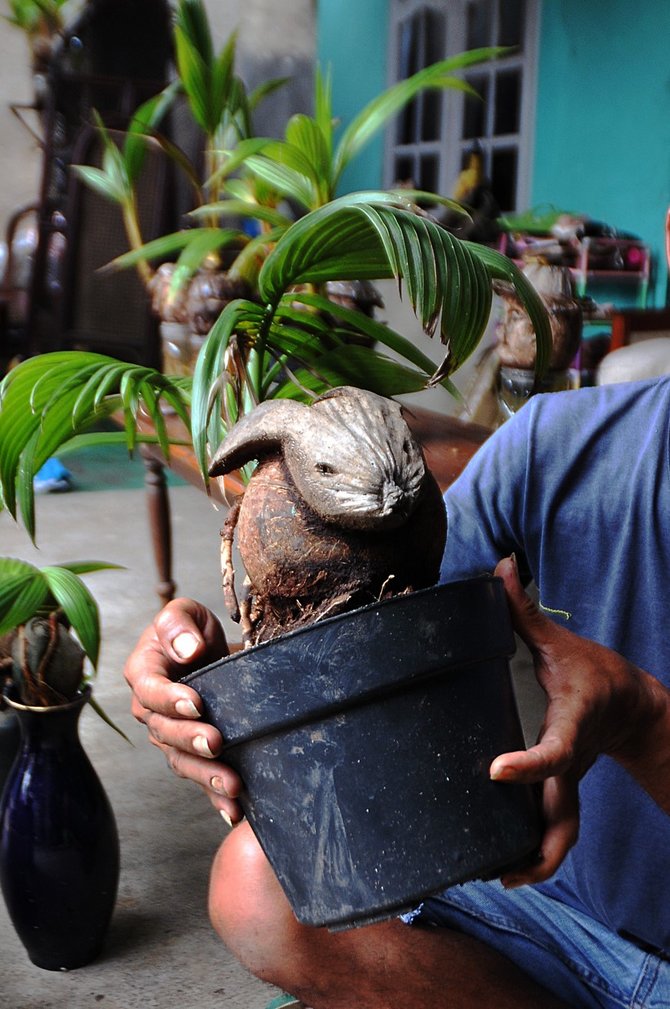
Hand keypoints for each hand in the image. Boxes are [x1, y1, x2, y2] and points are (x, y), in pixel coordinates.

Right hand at [124, 597, 243, 823]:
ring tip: (233, 786)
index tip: (196, 704)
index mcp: (144, 673)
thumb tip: (187, 650)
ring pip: (182, 760)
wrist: (206, 652)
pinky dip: (215, 797)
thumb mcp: (184, 612)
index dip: (170, 699)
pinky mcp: (192, 754)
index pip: (150, 690)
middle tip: (216, 743)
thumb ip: (179, 624)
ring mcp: (170, 736)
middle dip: (191, 740)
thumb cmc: (191, 630)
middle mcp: (151, 710)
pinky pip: (200, 778)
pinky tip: (234, 812)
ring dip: (206, 775)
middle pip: (165, 731)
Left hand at [491, 555, 669, 886]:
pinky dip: (536, 850)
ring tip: (498, 876)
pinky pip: (554, 827)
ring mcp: (572, 782)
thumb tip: (501, 566)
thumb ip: (525, 611)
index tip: (497, 771)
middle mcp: (573, 764)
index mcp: (573, 728)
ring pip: (563, 834)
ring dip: (537, 861)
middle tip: (501, 867)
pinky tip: (503, 862)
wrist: (636, 707)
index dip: (529, 765)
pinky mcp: (565, 788)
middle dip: (539, 847)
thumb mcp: (563, 642)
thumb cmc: (598, 675)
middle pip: (564, 816)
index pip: (555, 753)